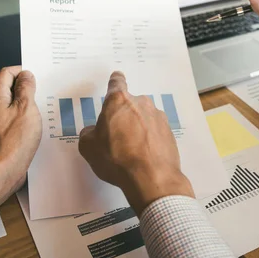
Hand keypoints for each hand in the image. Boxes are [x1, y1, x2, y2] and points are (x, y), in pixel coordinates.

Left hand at [0, 66, 41, 209]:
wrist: (1, 171)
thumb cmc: (13, 142)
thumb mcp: (26, 108)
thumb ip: (26, 89)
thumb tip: (26, 75)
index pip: (7, 72)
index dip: (23, 71)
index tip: (37, 76)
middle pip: (10, 88)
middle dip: (27, 88)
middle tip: (43, 92)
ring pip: (13, 104)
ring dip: (27, 104)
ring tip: (42, 109)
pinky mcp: (2, 134)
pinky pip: (14, 119)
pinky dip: (25, 118)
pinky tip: (36, 125)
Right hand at [78, 71, 193, 215]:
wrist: (151, 177)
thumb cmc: (116, 158)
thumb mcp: (88, 147)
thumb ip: (89, 133)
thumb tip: (94, 131)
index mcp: (118, 101)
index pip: (116, 82)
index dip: (115, 82)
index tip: (116, 81)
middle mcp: (141, 103)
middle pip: (130, 104)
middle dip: (124, 115)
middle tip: (117, 136)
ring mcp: (158, 116)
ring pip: (144, 117)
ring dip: (138, 127)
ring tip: (132, 150)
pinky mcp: (170, 132)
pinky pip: (155, 131)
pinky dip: (150, 139)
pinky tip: (144, 156)